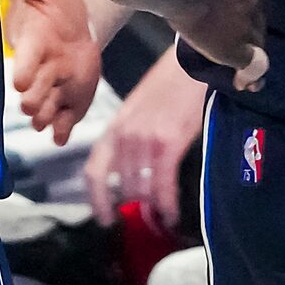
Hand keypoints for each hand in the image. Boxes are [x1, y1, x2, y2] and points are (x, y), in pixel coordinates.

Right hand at [0, 0, 104, 146]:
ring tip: (48, 119)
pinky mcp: (69, 100)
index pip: (26, 59)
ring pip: (46, 110)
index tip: (21, 80)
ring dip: (46, 115)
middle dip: (34, 99)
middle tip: (33, 104)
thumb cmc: (54, 2)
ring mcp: (55, 87)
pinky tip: (60, 134)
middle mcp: (41, 70)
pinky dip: (60, 130)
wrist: (75, 23)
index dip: (24, 68)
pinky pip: (62, 121)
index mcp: (33, 43)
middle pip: (33, 92)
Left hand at [83, 50, 210, 227]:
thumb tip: (131, 172)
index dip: (97, 199)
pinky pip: (163, 184)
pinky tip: (171, 213)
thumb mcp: (137, 111)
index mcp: (115, 128)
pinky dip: (166, 204)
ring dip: (152, 208)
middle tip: (147, 219)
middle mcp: (125, 136)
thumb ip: (130, 139)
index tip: (104, 218)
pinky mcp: (168, 143)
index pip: (95, 171)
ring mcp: (145, 140)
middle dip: (135, 207)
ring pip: (142, 189)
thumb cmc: (167, 87)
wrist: (189, 66)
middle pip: (122, 185)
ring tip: (162, 218)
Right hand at [173, 0, 267, 92]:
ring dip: (250, 57)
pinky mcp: (232, 46)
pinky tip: (248, 83)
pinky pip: (251, 65)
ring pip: (254, 44)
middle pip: (254, 20)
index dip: (240, 7)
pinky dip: (251, 73)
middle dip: (247, 33)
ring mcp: (243, 23)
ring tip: (248, 75)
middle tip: (239, 48)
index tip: (232, 14)